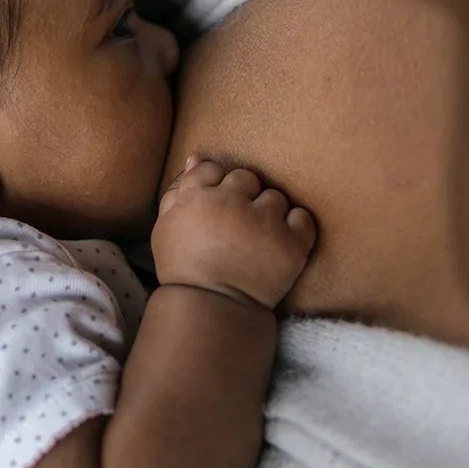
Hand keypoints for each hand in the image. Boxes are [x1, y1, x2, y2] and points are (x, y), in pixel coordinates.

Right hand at [151, 157, 317, 309]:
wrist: (212, 309)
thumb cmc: (184, 269)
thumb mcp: (166, 228)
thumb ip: (177, 191)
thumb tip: (196, 158)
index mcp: (198, 197)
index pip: (212, 168)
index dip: (215, 186)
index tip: (216, 208)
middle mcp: (232, 202)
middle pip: (245, 178)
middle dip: (243, 197)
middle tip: (237, 225)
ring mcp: (265, 222)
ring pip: (275, 197)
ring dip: (269, 213)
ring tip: (259, 239)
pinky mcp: (291, 243)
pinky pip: (302, 217)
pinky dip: (296, 228)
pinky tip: (281, 242)